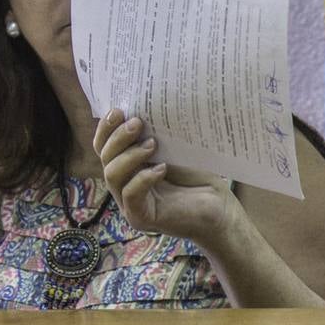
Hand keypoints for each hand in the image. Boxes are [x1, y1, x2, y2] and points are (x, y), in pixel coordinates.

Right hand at [93, 109, 234, 245]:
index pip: (104, 147)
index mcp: (128, 167)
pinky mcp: (141, 217)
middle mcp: (124, 185)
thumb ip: (156, 135)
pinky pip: (130, 195)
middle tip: (137, 123)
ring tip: (152, 144)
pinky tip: (162, 168)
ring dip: (130, 156)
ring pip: (112, 175)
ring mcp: (130, 203)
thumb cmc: (199, 177)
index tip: (118, 111)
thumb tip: (145, 107)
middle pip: (105, 159)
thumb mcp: (175, 150)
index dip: (106, 129)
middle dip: (118, 138)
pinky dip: (143, 178)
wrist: (220, 208)